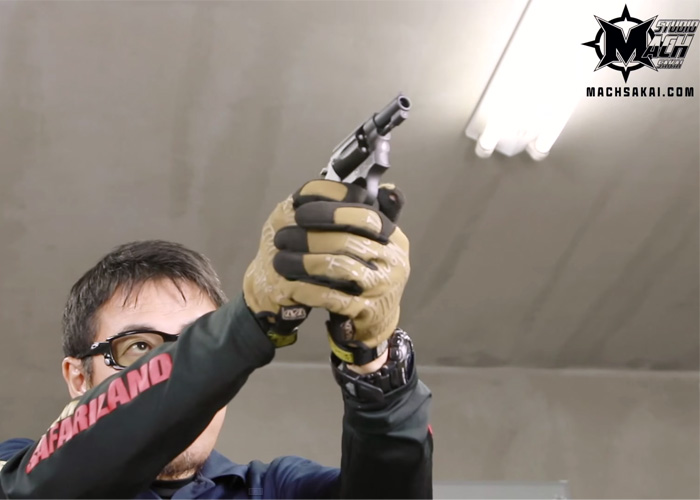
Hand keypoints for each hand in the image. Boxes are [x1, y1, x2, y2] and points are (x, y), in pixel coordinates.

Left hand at [244, 179, 408, 358]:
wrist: (378, 322)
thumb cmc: (369, 275)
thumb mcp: (375, 243)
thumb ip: (369, 216)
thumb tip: (382, 184)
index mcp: (394, 238)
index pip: (365, 215)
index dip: (330, 210)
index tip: (300, 208)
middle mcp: (393, 261)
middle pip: (346, 241)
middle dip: (308, 237)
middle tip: (282, 237)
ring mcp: (381, 287)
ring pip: (337, 268)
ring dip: (303, 263)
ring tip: (280, 261)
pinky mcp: (366, 311)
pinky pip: (332, 298)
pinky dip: (308, 291)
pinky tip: (291, 286)